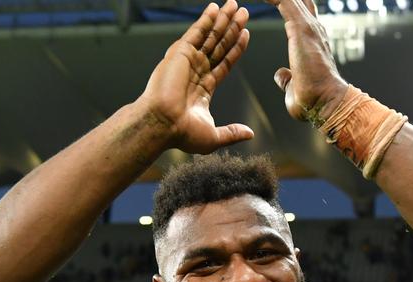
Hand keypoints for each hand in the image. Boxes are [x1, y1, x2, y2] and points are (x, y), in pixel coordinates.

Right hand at [139, 0, 253, 153]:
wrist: (162, 124)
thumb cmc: (182, 134)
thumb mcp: (214, 136)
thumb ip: (232, 132)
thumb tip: (249, 134)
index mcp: (203, 88)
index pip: (224, 63)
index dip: (235, 49)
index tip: (246, 34)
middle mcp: (195, 72)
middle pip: (219, 45)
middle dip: (232, 29)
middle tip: (244, 12)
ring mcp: (187, 61)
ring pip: (210, 36)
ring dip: (223, 20)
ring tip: (236, 5)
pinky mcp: (179, 53)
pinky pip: (196, 33)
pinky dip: (205, 19)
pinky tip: (215, 8)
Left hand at [269, 0, 347, 122]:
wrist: (325, 103)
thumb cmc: (311, 99)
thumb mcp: (293, 86)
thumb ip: (286, 77)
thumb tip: (280, 74)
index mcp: (311, 41)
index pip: (298, 13)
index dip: (284, 3)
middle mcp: (313, 29)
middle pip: (297, 0)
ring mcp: (309, 27)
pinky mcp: (302, 29)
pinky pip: (285, 1)